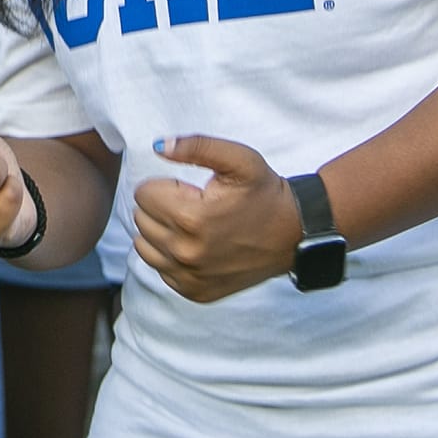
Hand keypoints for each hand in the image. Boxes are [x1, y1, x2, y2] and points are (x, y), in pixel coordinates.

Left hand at [131, 135, 303, 302]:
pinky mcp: (195, 292)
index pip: (142, 194)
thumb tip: (158, 145)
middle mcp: (185, 252)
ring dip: (160, 232)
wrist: (296, 234)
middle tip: (193, 205)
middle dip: (161, 207)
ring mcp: (189, 276)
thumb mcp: (237, 159)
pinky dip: (170, 257)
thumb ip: (196, 146)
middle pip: (141, 219)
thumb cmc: (266, 194)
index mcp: (190, 218)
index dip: (165, 185)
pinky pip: (160, 270)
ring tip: (190, 225)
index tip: (190, 190)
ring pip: (144, 246)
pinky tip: (195, 246)